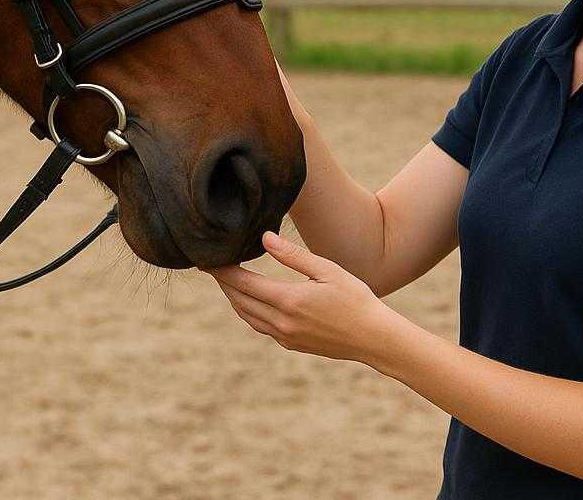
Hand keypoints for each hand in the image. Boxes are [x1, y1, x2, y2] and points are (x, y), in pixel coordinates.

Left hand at [203, 231, 401, 365]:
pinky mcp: (292, 344)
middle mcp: (281, 322)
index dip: (223, 271)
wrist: (374, 338)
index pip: (243, 283)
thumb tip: (265, 238)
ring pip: (248, 317)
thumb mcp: (327, 270)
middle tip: (213, 266)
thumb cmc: (355, 298)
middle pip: (239, 301)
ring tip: (227, 281)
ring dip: (234, 299)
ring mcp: (286, 336)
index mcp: (288, 300)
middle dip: (224, 283)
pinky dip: (250, 312)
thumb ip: (293, 255)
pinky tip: (253, 302)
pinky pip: (261, 327)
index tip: (208, 260)